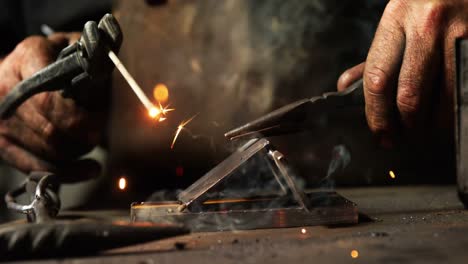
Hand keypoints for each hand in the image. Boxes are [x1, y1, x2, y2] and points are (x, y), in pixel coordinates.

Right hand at [0, 34, 103, 180]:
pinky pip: (35, 167)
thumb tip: (104, 97)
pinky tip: (87, 169)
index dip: (78, 119)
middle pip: (50, 130)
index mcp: (28, 56)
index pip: (49, 100)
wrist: (27, 67)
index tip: (99, 124)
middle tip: (98, 133)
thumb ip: (93, 69)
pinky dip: (66, 172)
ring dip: (77, 153)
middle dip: (82, 138)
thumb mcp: (81, 51)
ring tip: (92, 143)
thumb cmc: (63, 59)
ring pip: (46, 150)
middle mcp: (7, 86)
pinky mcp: (1, 140)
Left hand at [338, 0, 467, 143]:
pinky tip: (448, 114)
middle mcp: (427, 25)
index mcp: (396, 18)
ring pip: (444, 97)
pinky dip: (456, 108)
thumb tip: (347, 86)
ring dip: (434, 123)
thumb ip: (375, 55)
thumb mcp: (397, 20)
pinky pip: (465, 87)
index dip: (376, 113)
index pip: (378, 78)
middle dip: (405, 125)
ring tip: (426, 130)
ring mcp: (460, 33)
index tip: (378, 131)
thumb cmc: (427, 3)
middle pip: (410, 94)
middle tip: (402, 137)